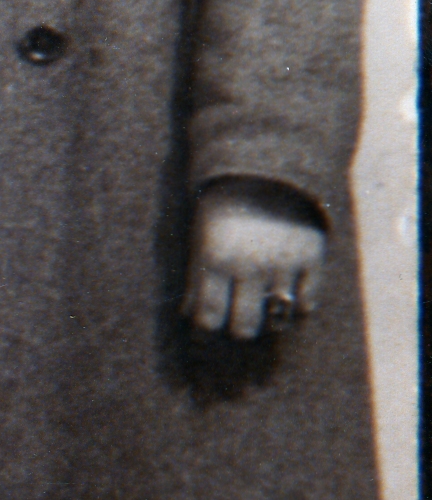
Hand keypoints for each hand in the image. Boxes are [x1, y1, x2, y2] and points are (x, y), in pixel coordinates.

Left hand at [184, 177, 324, 342]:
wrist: (266, 169)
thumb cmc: (223, 208)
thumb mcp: (200, 237)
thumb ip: (196, 278)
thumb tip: (187, 316)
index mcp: (214, 260)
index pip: (208, 317)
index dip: (207, 330)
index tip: (210, 328)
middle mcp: (249, 265)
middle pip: (245, 327)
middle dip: (240, 329)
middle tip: (240, 320)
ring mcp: (282, 263)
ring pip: (277, 319)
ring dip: (270, 318)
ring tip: (264, 306)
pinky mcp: (312, 257)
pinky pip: (307, 303)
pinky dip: (298, 305)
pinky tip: (289, 294)